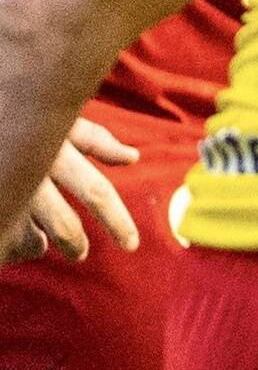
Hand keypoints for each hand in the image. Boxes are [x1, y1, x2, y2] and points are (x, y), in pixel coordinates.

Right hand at [11, 117, 139, 263]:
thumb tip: (132, 157)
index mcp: (54, 152)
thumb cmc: (15, 116)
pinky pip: (6, 239)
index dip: (118, 223)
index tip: (131, 245)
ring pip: (29, 240)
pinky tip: (13, 236)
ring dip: (36, 245)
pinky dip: (12, 244)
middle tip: (80, 253)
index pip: (97, 194)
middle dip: (74, 244)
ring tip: (39, 243)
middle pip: (63, 225)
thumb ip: (92, 140)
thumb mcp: (55, 121)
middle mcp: (30, 173)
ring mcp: (8, 189)